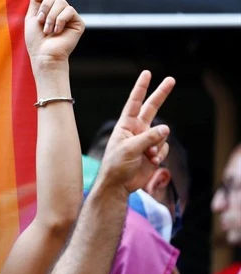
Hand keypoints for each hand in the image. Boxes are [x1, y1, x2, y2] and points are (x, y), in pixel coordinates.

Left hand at [24, 0, 84, 67]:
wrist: (44, 55)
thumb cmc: (36, 40)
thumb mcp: (31, 17)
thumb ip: (37, 2)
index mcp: (50, 11)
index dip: (43, 2)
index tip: (39, 15)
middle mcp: (60, 13)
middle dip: (45, 8)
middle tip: (41, 22)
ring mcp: (69, 18)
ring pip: (62, 2)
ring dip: (51, 17)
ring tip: (48, 30)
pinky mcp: (78, 23)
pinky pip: (69, 10)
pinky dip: (60, 20)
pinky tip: (57, 31)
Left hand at [97, 71, 175, 193]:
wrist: (119, 185)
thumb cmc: (116, 165)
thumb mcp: (129, 149)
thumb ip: (148, 137)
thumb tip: (166, 128)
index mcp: (126, 125)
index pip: (134, 103)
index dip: (141, 88)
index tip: (146, 73)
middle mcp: (137, 130)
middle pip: (152, 108)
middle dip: (161, 94)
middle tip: (171, 79)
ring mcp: (146, 140)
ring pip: (162, 134)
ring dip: (158, 145)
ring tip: (148, 155)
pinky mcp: (154, 152)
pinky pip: (164, 147)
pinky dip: (161, 154)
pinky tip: (152, 161)